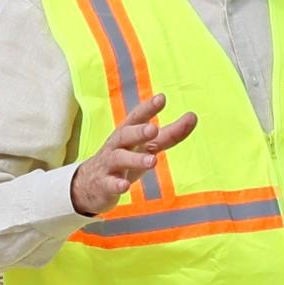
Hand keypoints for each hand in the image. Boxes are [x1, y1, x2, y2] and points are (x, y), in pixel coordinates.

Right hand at [70, 96, 197, 216]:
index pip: (137, 118)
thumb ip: (170, 134)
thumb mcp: (147, 146)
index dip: (148, 108)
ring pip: (119, 159)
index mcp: (127, 134)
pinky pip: (109, 184)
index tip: (161, 98)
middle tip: (153, 129)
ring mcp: (109, 165)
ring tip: (152, 161)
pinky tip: (125, 186)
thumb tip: (194, 116)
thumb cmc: (124, 159)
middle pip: (125, 135)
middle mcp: (116, 146)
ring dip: (135, 159)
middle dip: (138, 131)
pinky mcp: (104, 184)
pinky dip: (117, 184)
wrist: (90, 184)